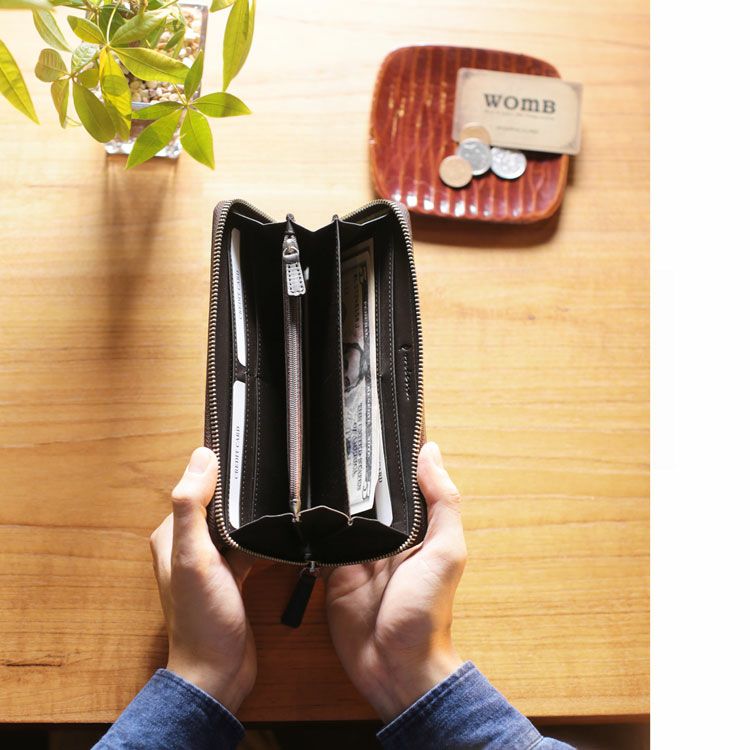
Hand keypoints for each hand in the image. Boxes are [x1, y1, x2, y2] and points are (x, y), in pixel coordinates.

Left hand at [150, 447, 255, 713]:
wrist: (218, 672)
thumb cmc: (202, 619)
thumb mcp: (193, 557)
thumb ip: (191, 507)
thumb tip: (201, 457)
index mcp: (171, 535)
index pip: (193, 487)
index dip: (215, 468)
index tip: (244, 451)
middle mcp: (188, 546)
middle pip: (216, 503)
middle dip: (238, 489)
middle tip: (268, 472)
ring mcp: (212, 562)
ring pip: (234, 523)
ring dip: (251, 513)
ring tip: (278, 496)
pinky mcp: (232, 576)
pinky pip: (248, 545)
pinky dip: (261, 537)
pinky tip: (280, 531)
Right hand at [324, 442, 466, 721]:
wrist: (395, 668)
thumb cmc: (427, 612)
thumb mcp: (445, 552)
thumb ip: (442, 502)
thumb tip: (431, 451)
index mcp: (415, 526)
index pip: (400, 480)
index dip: (389, 453)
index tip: (371, 417)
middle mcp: (385, 535)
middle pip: (365, 492)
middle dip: (350, 468)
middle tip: (326, 428)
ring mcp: (357, 552)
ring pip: (339, 512)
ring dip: (327, 494)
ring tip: (305, 456)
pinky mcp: (332, 571)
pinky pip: (318, 542)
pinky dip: (309, 526)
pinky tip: (294, 502)